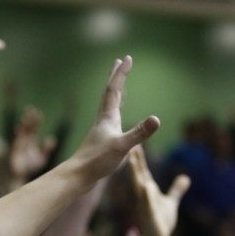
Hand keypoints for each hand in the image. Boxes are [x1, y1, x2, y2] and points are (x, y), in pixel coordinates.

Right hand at [9, 106, 56, 182]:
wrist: (22, 176)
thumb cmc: (31, 168)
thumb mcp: (42, 158)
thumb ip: (47, 149)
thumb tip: (52, 139)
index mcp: (30, 142)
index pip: (33, 128)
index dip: (36, 121)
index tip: (39, 113)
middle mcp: (24, 141)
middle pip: (27, 127)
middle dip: (29, 119)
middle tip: (31, 108)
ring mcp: (19, 145)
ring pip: (21, 132)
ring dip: (24, 125)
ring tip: (26, 117)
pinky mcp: (15, 150)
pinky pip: (16, 141)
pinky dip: (18, 135)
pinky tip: (19, 129)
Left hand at [72, 56, 159, 179]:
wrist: (77, 177)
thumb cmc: (96, 162)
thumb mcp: (122, 147)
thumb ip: (139, 133)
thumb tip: (157, 119)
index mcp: (108, 118)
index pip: (115, 90)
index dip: (121, 74)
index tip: (127, 58)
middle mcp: (103, 121)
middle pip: (109, 94)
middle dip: (116, 78)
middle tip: (119, 62)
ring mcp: (101, 132)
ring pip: (109, 107)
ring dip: (115, 94)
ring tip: (120, 87)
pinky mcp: (100, 142)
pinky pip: (110, 121)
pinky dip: (115, 114)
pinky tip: (116, 120)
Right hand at [128, 145, 189, 235]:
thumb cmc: (162, 220)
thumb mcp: (171, 202)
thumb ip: (177, 189)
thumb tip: (185, 178)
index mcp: (148, 191)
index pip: (143, 172)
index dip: (140, 159)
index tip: (136, 144)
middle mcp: (144, 196)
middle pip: (138, 175)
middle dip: (134, 161)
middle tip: (129, 145)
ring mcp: (146, 204)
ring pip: (140, 186)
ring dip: (135, 173)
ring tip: (132, 161)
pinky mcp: (150, 215)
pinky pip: (148, 203)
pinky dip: (147, 194)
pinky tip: (146, 186)